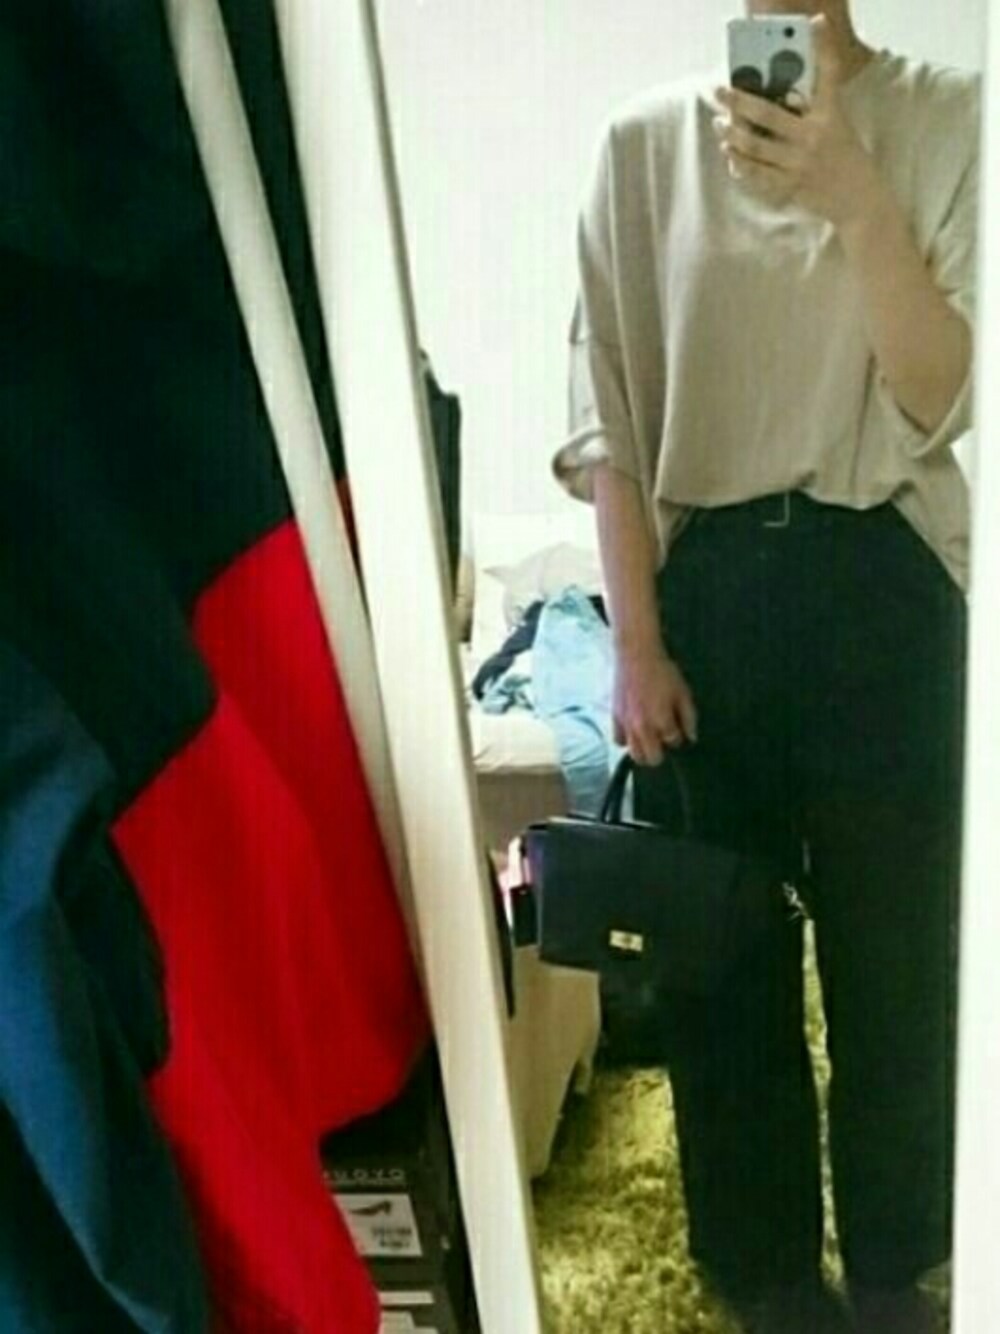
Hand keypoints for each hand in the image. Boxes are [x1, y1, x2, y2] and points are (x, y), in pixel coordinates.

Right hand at [613, 646, 697, 766]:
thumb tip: (691, 737)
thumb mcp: (683, 692)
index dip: (679, 737)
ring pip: (635, 755)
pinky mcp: (615, 718)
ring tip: (650, 740)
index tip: (679, 729)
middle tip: (664, 738)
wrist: (636, 655)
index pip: (674, 743)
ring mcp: (626, 725)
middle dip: (661, 752)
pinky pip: (618, 741)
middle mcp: (643, 728)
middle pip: (653, 759)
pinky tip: (635, 731)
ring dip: (644, 751)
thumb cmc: (662, 671)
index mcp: (662, 722)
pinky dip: (627, 740)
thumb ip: (689, 718)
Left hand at [712, 16, 879, 225]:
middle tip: (719, 91)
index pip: (827, 73)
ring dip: (732, 134)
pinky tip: (729, 152)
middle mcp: (813, 136)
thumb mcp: (838, 124)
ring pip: (755, 146)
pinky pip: (756, 173)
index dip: (823, 44)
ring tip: (719, 123)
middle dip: (739, 101)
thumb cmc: (845, 156)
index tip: (815, 20)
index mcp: (830, 115)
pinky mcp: (789, 185)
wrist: (859, 198)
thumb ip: (815, 104)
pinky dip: (740, 162)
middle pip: (768, 114)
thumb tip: (786, 87)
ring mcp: (799, 163)